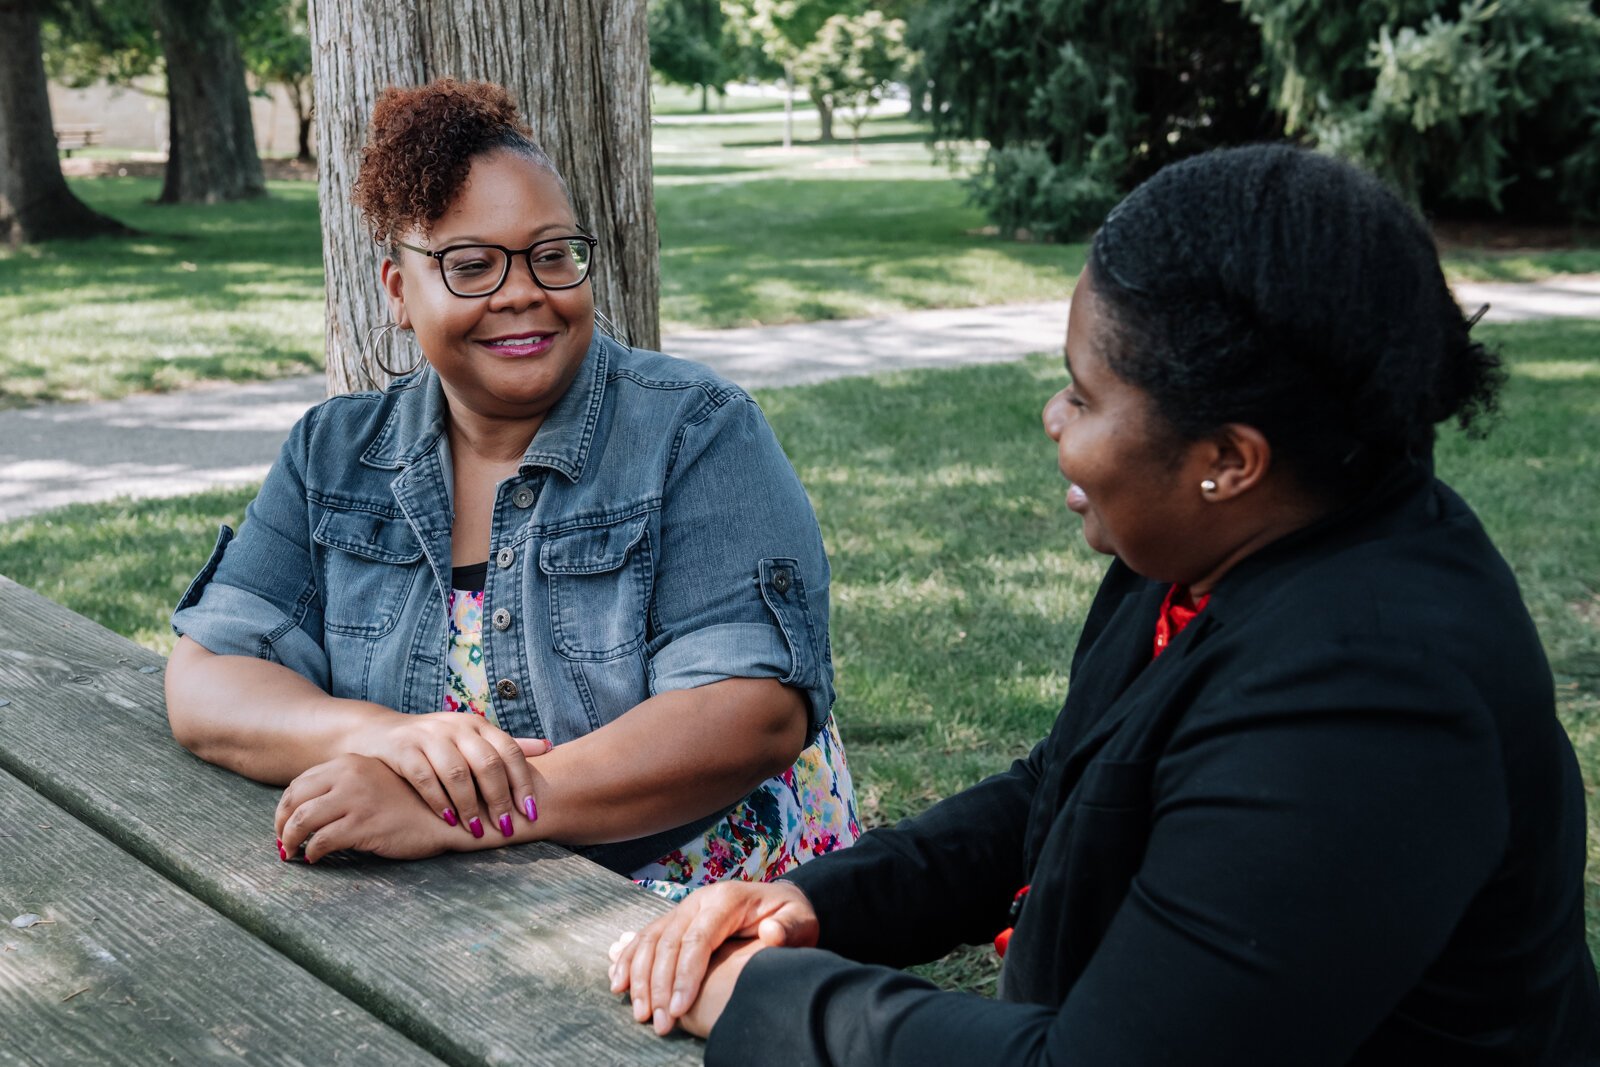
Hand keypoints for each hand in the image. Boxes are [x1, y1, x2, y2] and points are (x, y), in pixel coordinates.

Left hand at [275, 753, 454, 862]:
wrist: (447, 814)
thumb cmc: (412, 802)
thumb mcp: (376, 782)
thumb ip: (348, 786)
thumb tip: (312, 807)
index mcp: (349, 763)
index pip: (299, 783)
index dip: (285, 807)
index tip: (284, 824)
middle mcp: (348, 776)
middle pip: (292, 801)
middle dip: (280, 825)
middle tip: (282, 843)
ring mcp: (355, 800)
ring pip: (300, 822)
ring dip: (289, 841)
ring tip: (292, 853)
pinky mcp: (362, 825)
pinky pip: (321, 841)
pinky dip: (311, 853)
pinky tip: (315, 859)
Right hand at [348, 710, 550, 840]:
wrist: (378, 733)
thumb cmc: (434, 743)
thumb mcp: (471, 739)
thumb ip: (506, 746)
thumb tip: (549, 747)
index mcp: (478, 725)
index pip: (510, 752)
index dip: (523, 782)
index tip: (531, 812)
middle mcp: (456, 726)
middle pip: (487, 763)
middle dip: (499, 798)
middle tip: (505, 827)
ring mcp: (428, 736)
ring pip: (457, 772)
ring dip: (469, 804)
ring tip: (476, 829)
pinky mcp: (402, 748)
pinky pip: (424, 777)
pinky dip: (438, 800)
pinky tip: (447, 820)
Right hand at [608, 880, 818, 1034]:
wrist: (778, 900)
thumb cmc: (789, 916)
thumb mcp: (800, 921)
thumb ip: (789, 929)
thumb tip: (772, 935)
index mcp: (726, 899)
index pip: (697, 938)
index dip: (685, 975)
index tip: (680, 1010)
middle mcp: (699, 900)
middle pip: (668, 943)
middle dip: (660, 986)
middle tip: (660, 1023)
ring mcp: (683, 908)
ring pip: (650, 940)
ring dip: (639, 977)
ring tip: (641, 1013)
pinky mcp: (674, 919)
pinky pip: (644, 937)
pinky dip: (627, 960)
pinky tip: (618, 983)